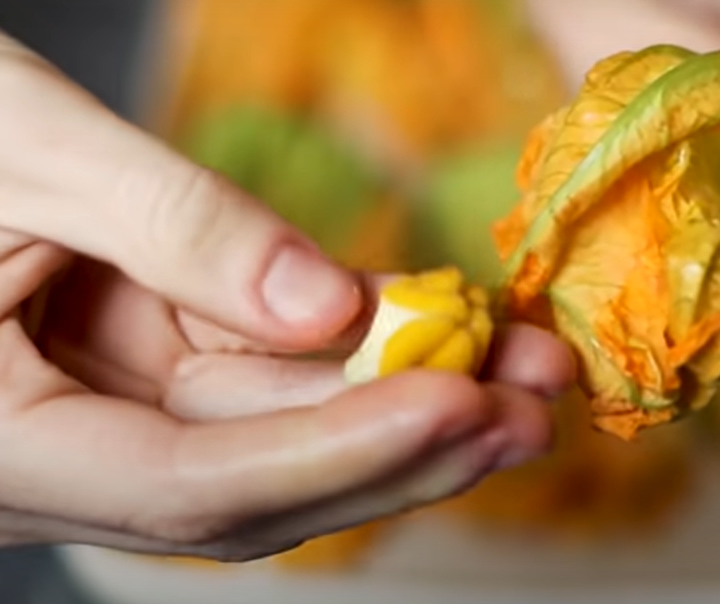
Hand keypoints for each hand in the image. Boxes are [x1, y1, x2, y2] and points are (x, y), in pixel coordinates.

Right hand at [0, 34, 573, 560]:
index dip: (339, 453)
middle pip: (262, 482)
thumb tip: (326, 310)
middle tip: (537, 403)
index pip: (194, 489)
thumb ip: (171, 229)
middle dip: (412, 443)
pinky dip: (358, 346)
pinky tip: (453, 327)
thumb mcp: (22, 149)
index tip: (460, 403)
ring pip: (279, 432)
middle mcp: (58, 459)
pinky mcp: (143, 365)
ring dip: (410, 398)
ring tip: (529, 364)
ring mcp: (106, 416)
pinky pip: (262, 370)